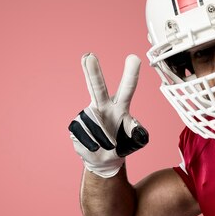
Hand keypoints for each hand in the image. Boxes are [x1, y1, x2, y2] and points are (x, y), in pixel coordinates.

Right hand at [69, 53, 148, 176]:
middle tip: (89, 56)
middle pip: (97, 87)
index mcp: (120, 105)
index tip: (134, 57)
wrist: (104, 159)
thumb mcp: (135, 141)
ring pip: (94, 124)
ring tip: (107, 145)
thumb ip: (138, 134)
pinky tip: (94, 146)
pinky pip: (84, 135)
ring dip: (102, 139)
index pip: (127, 88)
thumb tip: (138, 129)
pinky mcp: (76, 125)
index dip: (131, 73)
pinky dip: (91, 144)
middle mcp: (103, 105)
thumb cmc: (121, 144)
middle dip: (93, 72)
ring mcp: (88, 114)